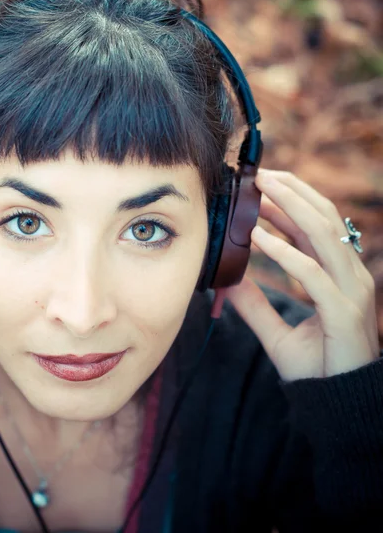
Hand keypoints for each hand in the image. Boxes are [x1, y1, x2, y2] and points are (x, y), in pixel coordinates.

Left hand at [223, 169, 378, 381]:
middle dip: (293, 193)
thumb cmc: (315, 366)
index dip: (291, 203)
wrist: (338, 403)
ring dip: (291, 208)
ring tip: (262, 190)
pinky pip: (312, 273)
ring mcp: (351, 291)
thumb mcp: (277, 330)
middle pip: (324, 219)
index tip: (261, 186)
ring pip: (323, 235)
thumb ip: (255, 305)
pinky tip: (258, 238)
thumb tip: (227, 282)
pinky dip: (285, 252)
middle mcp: (349, 276)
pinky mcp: (344, 311)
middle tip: (260, 175)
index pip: (316, 227)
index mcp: (337, 276)